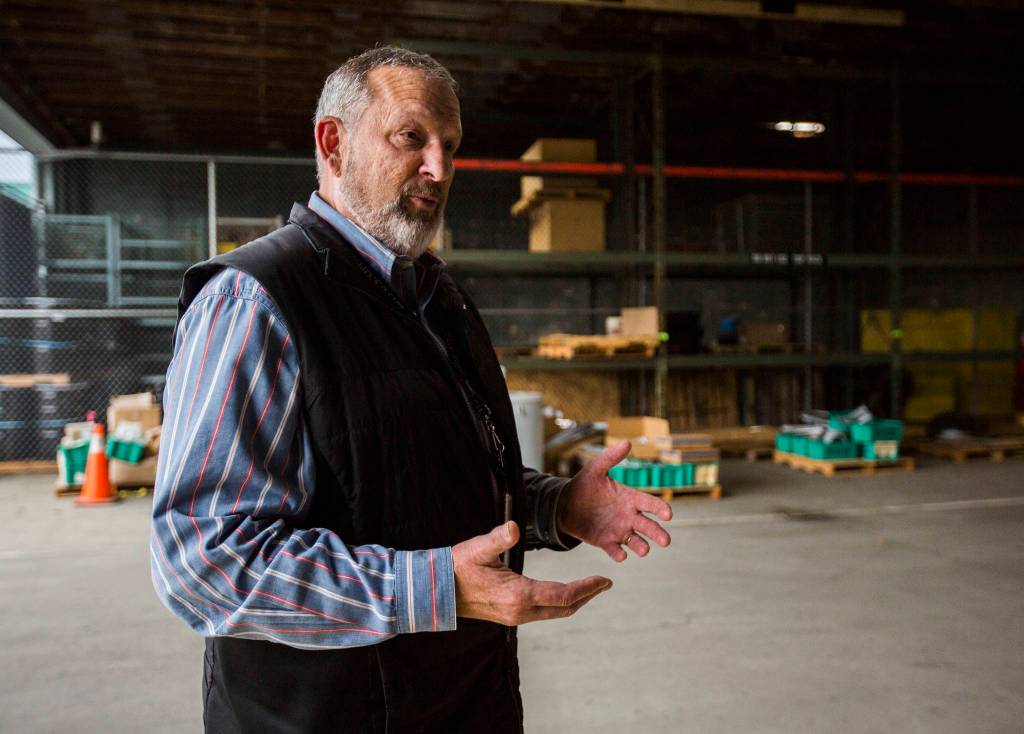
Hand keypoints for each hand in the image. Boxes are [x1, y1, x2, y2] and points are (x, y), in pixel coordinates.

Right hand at [452, 521, 611, 625]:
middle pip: (564, 608)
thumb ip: (498, 538)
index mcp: (518, 595)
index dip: (587, 587)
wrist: (435, 591)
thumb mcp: (478, 548)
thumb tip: (513, 526)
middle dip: (586, 595)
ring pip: (554, 612)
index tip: (605, 580)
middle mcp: (520, 611)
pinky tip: (560, 594)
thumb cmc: (456, 567)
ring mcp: (514, 616)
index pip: (564, 595)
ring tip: (589, 588)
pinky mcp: (509, 616)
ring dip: (574, 601)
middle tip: (604, 584)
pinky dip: (558, 604)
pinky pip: (542, 612)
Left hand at [558, 440, 672, 561]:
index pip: (650, 503)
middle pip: (648, 526)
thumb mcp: (595, 469)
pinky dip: (619, 554)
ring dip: (641, 546)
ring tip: (644, 550)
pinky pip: (615, 550)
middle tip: (665, 541)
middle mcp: (629, 516)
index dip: (660, 509)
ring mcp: (618, 530)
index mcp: (630, 498)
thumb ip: (611, 458)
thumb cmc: (584, 485)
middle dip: (658, 533)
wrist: (564, 504)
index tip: (668, 514)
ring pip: (635, 541)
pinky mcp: (606, 542)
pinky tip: (621, 556)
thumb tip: (627, 442)